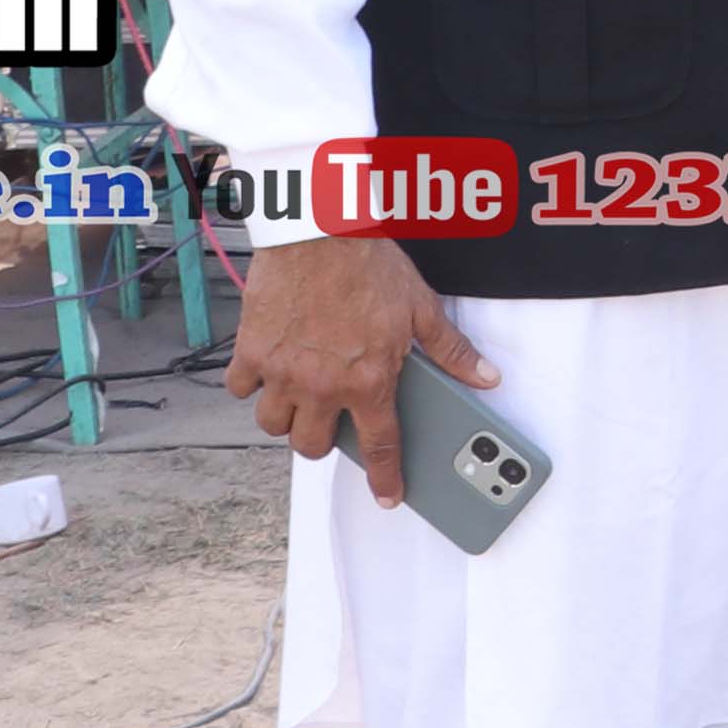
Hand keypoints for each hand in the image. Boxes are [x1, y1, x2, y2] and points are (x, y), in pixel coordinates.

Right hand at [227, 232, 494, 503]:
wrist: (320, 231)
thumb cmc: (370, 266)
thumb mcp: (421, 308)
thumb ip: (451, 351)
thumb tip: (485, 377)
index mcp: (368, 380)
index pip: (380, 446)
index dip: (385, 478)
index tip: (388, 496)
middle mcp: (322, 385)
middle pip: (312, 446)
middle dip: (322, 443)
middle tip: (332, 423)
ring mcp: (282, 371)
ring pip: (273, 425)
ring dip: (287, 419)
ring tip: (300, 399)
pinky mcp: (252, 351)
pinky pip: (241, 388)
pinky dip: (252, 386)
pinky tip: (268, 370)